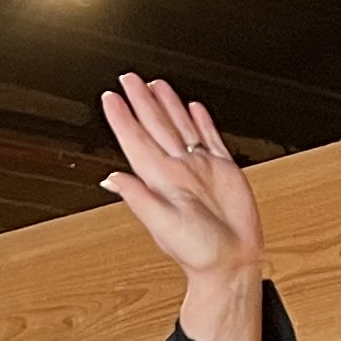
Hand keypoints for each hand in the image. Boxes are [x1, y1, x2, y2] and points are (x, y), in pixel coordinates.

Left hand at [96, 76, 266, 340]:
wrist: (231, 263)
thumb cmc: (199, 251)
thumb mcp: (162, 225)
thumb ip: (138, 199)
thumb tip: (111, 179)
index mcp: (161, 180)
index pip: (135, 141)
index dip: (122, 118)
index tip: (109, 97)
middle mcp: (178, 170)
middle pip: (156, 126)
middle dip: (141, 101)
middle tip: (128, 78)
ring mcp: (199, 168)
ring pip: (180, 127)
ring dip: (167, 105)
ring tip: (155, 85)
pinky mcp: (223, 170)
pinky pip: (209, 138)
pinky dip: (200, 121)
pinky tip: (192, 108)